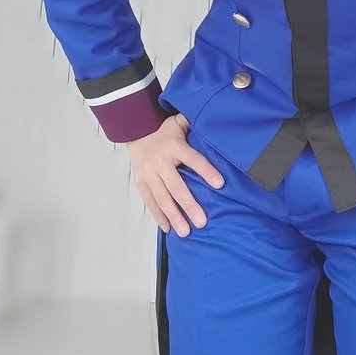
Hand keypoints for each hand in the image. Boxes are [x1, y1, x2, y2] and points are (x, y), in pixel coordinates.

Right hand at [126, 112, 224, 235]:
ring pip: (162, 198)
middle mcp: (160, 161)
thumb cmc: (164, 132)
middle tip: (201, 221)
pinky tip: (169, 228)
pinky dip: (159, 216)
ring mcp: (148, 173)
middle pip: (176, 186)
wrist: (135, 133)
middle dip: (189, 205)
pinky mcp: (140, 183)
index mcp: (174, 146)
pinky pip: (150, 202)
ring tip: (186, 232)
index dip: (206, 171)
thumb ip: (194, 124)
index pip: (193, 159)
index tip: (220, 184)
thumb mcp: (178, 123)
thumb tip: (214, 123)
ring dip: (174, 216)